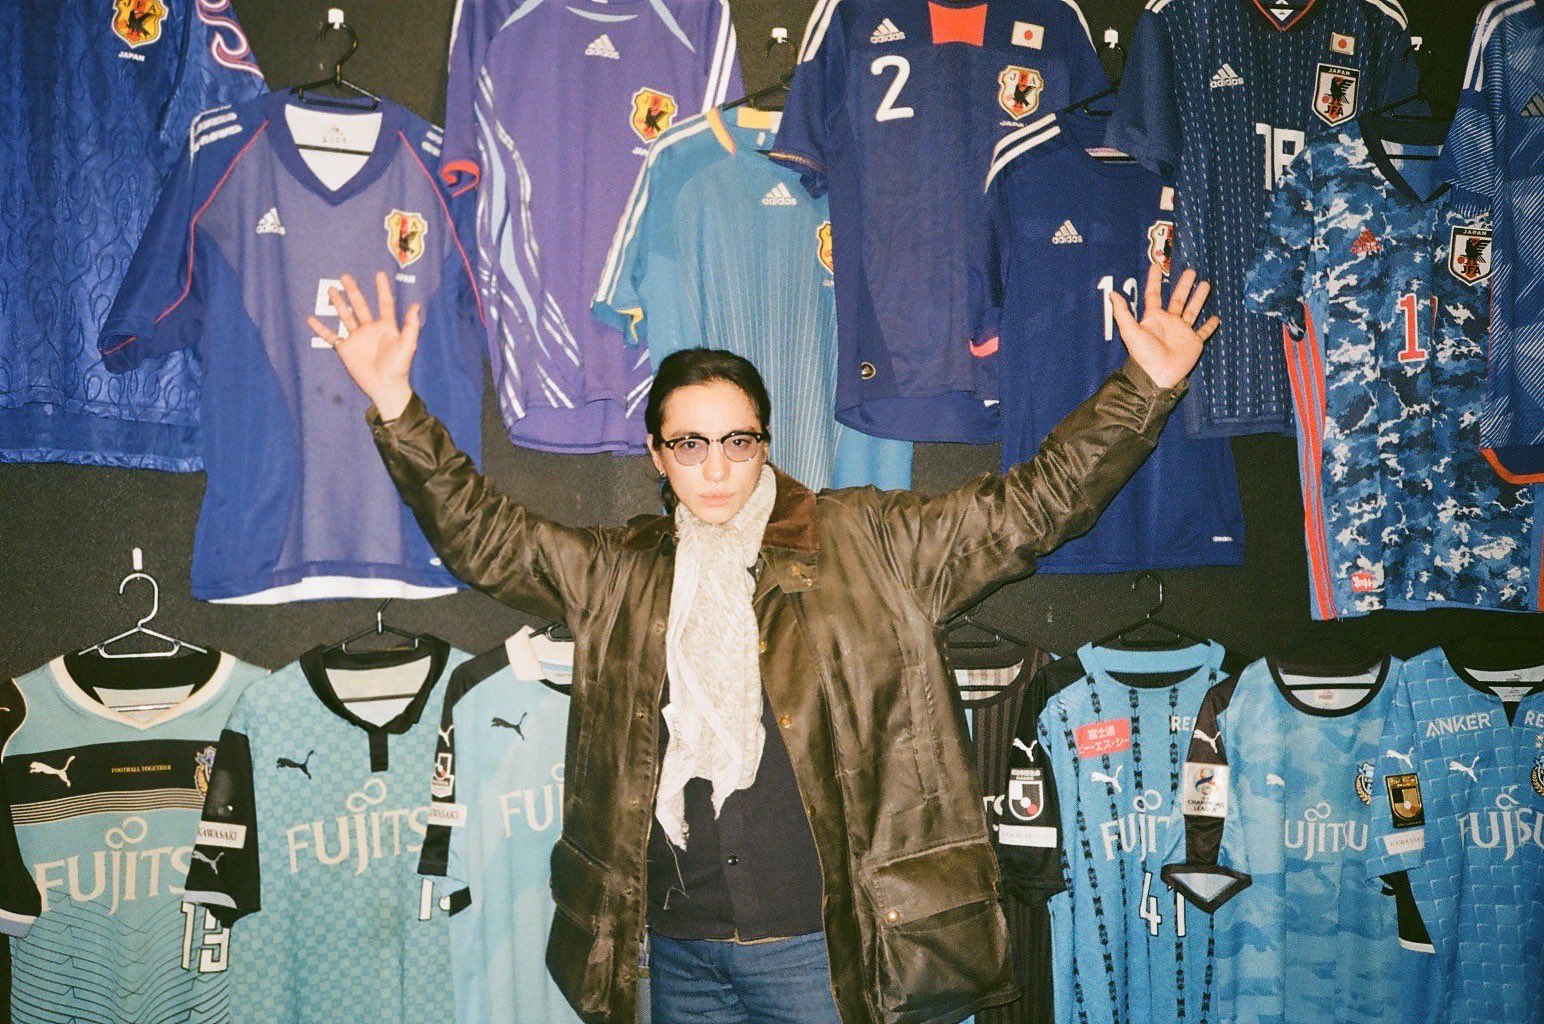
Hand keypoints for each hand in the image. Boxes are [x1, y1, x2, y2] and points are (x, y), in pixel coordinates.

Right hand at [307, 272, 420, 420]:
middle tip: (345, 276)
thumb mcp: (407, 344)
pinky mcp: (345, 349)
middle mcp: (370, 329)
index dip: (382, 289)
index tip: (379, 274)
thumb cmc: (398, 367)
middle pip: (360, 306)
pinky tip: (311, 319)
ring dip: (338, 303)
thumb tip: (416, 305)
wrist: (385, 387)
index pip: (384, 304)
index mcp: (386, 327)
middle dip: (353, 291)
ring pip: (345, 316)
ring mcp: (356, 338)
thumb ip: (410, 325)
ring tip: (331, 290)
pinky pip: (330, 336)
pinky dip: (320, 328)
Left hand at [1109, 262, 1219, 389]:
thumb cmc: (1143, 355)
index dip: (1154, 280)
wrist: (1158, 376)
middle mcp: (1169, 322)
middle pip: (1178, 299)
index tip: (1156, 265)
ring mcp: (1182, 332)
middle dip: (1184, 285)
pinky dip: (1209, 326)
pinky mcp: (1194, 342)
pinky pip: (1203, 332)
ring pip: (1192, 310)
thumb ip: (1122, 313)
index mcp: (1154, 318)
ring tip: (1206, 283)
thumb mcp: (1130, 331)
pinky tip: (1216, 317)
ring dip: (1199, 298)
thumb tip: (1112, 294)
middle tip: (1191, 270)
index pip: (1154, 295)